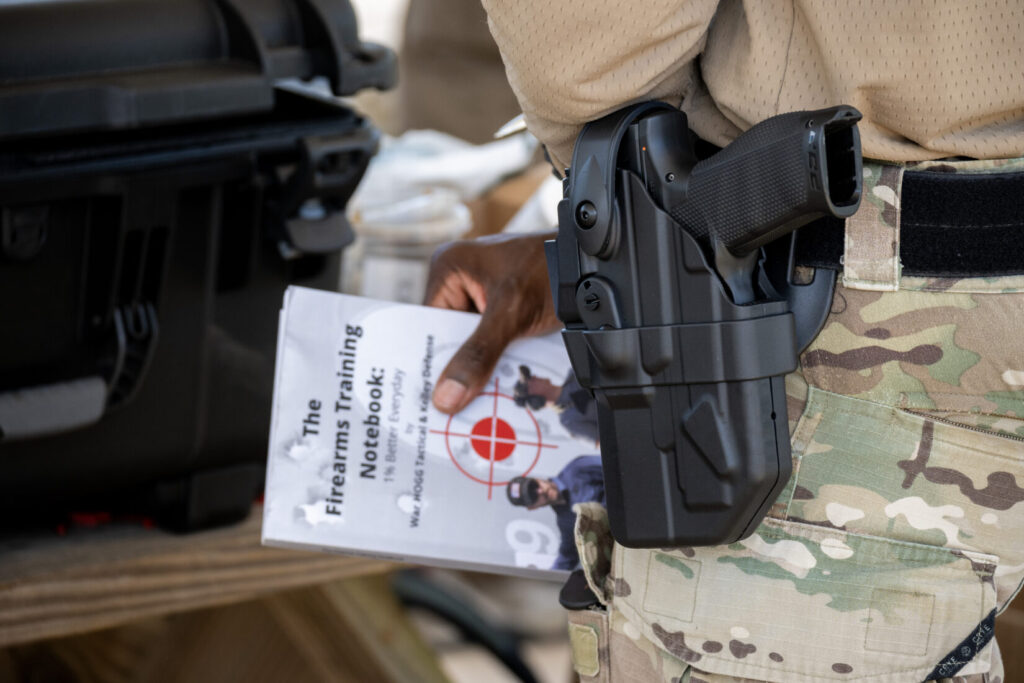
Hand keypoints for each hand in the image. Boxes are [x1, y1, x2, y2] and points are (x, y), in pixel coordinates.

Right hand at [425, 231, 559, 413]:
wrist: (592, 264)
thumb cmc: (553, 268)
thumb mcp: (511, 314)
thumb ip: (479, 353)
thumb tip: (446, 396)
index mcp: (448, 268)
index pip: (427, 326)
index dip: (431, 361)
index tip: (429, 400)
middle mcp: (461, 280)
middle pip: (450, 337)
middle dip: (458, 369)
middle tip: (453, 413)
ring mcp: (484, 296)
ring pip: (474, 344)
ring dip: (481, 370)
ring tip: (476, 407)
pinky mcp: (505, 310)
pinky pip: (494, 343)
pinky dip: (499, 362)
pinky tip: (501, 388)